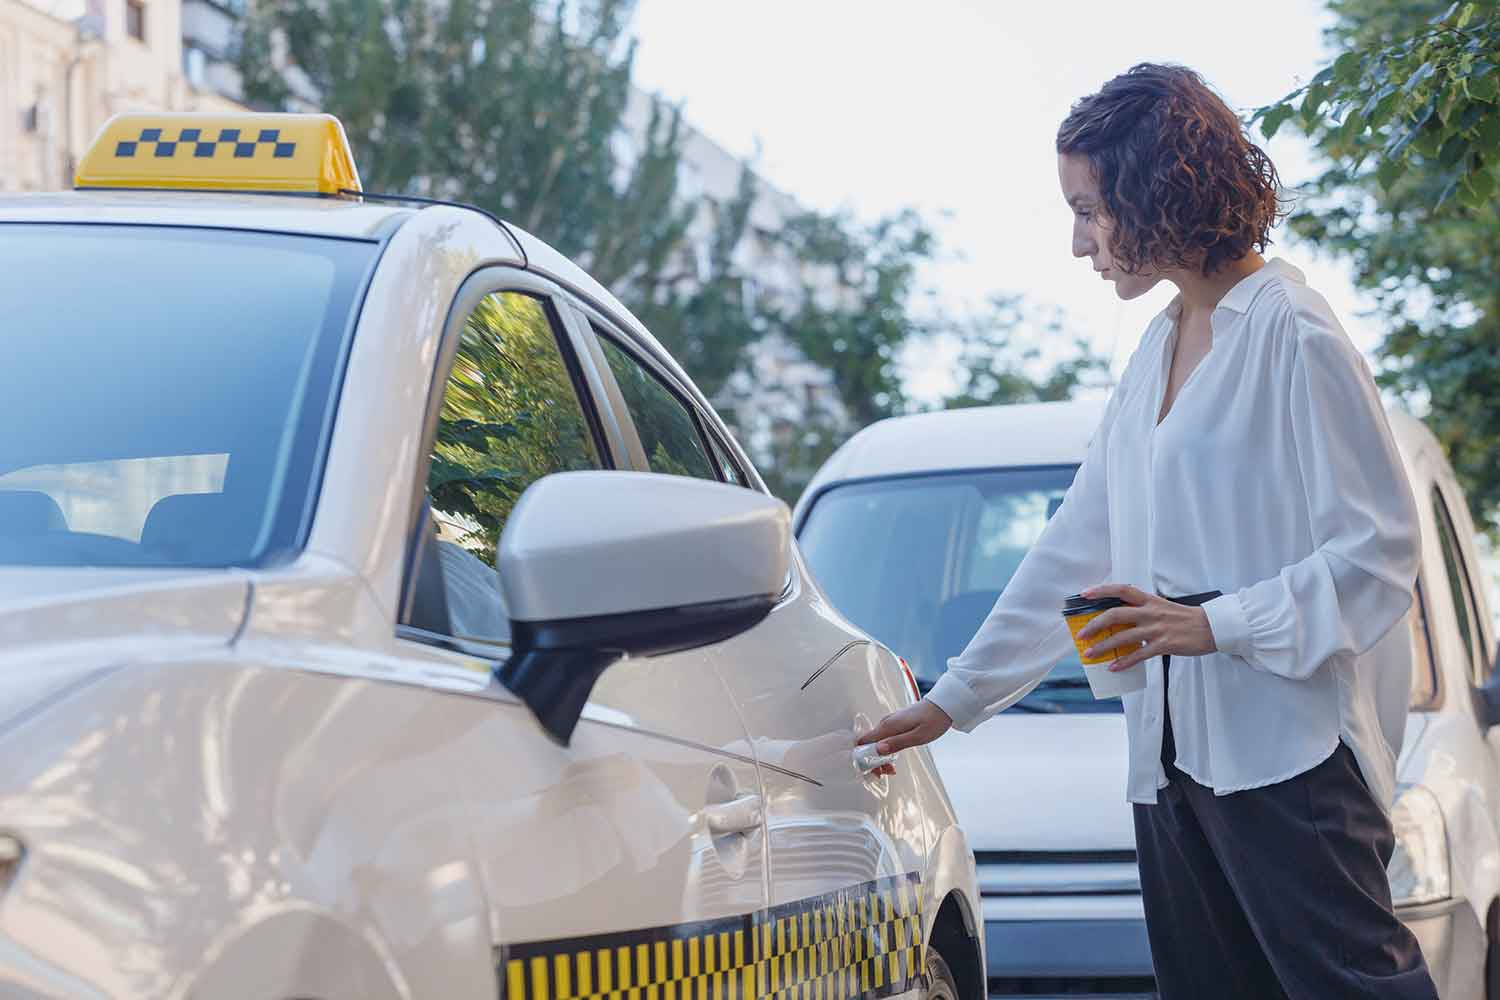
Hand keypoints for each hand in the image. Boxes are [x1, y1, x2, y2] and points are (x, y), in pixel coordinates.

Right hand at [855, 699, 953, 775]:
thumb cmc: (933, 720)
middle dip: (873, 761)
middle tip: (887, 772)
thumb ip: (897, 743)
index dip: (864, 757)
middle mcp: (885, 723)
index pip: (863, 741)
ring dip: (880, 757)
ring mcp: (890, 723)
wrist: (943, 706)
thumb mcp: (918, 737)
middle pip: (868, 744)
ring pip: (876, 743)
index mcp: (888, 726)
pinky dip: (885, 751)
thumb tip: (878, 749)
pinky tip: (894, 758)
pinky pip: (883, 739)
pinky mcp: (895, 724)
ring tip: (892, 768)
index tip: (876, 769)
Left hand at [1076, 584, 1216, 671]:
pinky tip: (1113, 667)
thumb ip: (1142, 610)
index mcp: (1149, 600)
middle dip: (1095, 624)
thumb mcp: (1162, 607)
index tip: (1084, 594)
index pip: (1122, 589)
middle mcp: (1150, 612)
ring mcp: (1157, 628)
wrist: (1212, 628)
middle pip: (1116, 614)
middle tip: (1081, 634)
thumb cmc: (1184, 618)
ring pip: (1123, 636)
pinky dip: (1124, 662)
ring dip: (1104, 646)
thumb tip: (1118, 620)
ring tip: (1090, 654)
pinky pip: (1139, 654)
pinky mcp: (1164, 644)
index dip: (1102, 590)